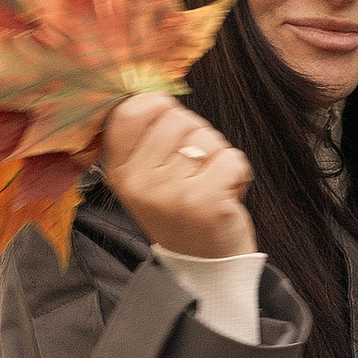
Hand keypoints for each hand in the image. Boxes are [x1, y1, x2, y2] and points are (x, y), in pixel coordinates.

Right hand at [102, 87, 256, 260]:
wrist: (203, 267)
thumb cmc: (180, 213)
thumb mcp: (146, 179)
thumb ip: (145, 138)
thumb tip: (152, 90)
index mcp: (119, 172)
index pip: (133, 109)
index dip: (160, 108)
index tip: (171, 133)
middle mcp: (139, 182)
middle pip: (177, 117)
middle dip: (195, 137)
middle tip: (193, 173)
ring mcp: (171, 194)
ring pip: (206, 136)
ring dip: (216, 157)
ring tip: (207, 185)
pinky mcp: (205, 202)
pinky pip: (231, 158)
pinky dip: (237, 172)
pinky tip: (225, 194)